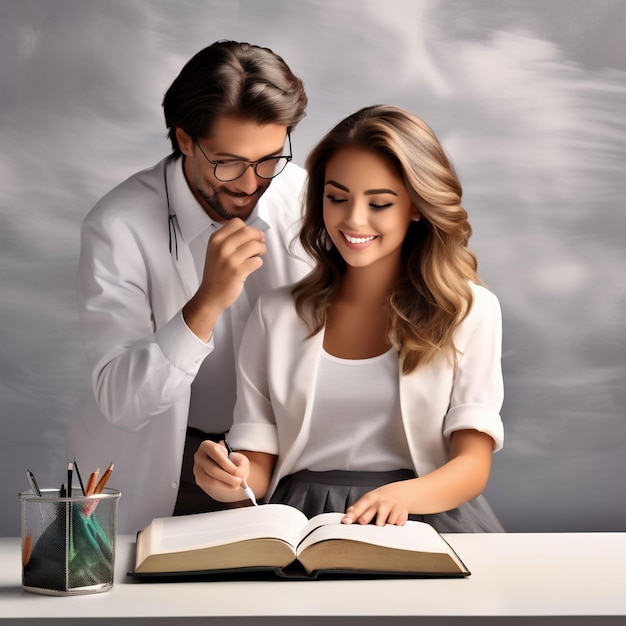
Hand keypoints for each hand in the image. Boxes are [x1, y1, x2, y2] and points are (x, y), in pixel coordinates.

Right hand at [183, 218, 265, 339]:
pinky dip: (258, 263)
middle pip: (248, 231)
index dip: (248, 229)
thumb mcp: (215, 250)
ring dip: (261, 250)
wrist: (210, 295)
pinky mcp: (238, 271)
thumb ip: (229, 238)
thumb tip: (251, 232)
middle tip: (260, 244)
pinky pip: (257, 261)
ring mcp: (229, 259)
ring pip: (256, 245)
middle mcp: (221, 247)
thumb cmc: (216, 274)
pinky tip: (252, 266)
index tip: (251, 236)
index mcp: (216, 239)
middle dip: (259, 237)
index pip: (237, 222)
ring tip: (256, 256)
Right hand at [193, 440, 249, 501]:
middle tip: (240, 480)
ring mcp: (197, 469)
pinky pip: (211, 485)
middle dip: (228, 476)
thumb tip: (240, 471)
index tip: (239, 473)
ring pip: (211, 479)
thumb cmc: (230, 460)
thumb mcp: (237, 456)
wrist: (223, 468)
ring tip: (237, 483)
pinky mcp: (199, 479)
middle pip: (212, 468)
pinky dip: (223, 486)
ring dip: (226, 483)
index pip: (215, 452)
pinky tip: (230, 485)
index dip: (227, 463)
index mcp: (207, 445)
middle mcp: (199, 456)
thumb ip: (240, 462)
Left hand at [342, 483, 408, 526]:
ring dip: (384, 524)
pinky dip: (395, 525)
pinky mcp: (402, 514)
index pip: (361, 505)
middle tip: (362, 522)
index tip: (346, 521)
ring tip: (380, 524)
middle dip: (368, 517)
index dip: (353, 514)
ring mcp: (393, 507)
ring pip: (388, 519)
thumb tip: (346, 516)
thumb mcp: (367, 500)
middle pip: (374, 511)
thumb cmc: (379, 500)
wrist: (397, 494)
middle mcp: (382, 503)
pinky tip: (393, 524)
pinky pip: (398, 523)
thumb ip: (357, 509)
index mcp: (371, 499)